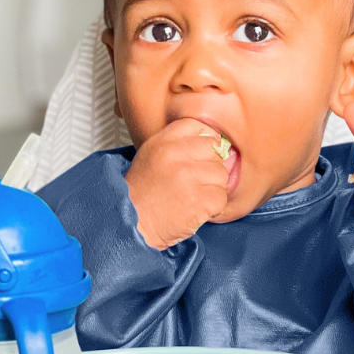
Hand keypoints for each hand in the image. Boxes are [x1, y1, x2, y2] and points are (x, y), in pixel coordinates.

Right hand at [124, 118, 233, 249]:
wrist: (131, 226)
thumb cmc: (141, 198)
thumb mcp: (151, 158)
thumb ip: (178, 147)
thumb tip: (214, 145)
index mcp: (163, 142)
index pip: (199, 127)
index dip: (206, 143)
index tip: (201, 157)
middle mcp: (176, 155)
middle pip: (214, 151)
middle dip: (209, 169)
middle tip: (195, 185)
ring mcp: (188, 177)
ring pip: (221, 175)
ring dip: (212, 190)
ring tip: (193, 199)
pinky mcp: (199, 200)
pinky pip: (221, 198)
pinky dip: (214, 208)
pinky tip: (197, 211)